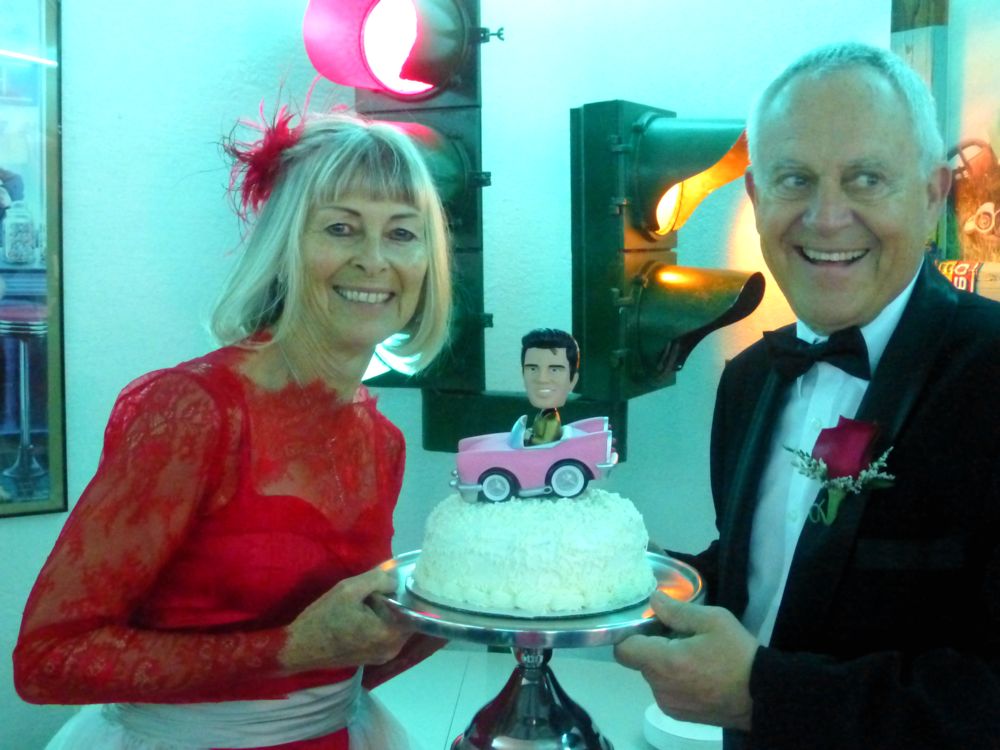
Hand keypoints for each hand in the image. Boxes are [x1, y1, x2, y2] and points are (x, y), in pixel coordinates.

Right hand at [280, 567, 412, 672]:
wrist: (299, 648)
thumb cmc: (324, 618)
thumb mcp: (349, 589)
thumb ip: (378, 579)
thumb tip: (395, 578)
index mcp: (390, 633)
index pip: (415, 610)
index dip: (408, 593)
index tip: (400, 581)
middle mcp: (393, 649)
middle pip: (408, 618)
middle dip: (397, 602)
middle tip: (379, 589)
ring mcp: (383, 656)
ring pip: (397, 627)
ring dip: (389, 613)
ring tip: (369, 601)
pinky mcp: (374, 659)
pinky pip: (387, 636)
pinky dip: (382, 623)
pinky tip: (365, 614)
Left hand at [614, 591, 756, 730]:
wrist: (763, 695)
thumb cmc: (738, 654)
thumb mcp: (713, 620)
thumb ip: (677, 611)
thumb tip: (653, 600)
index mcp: (664, 662)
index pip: (624, 650)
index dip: (631, 634)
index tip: (649, 626)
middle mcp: (660, 687)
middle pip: (640, 661)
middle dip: (654, 647)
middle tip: (681, 637)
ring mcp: (669, 704)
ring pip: (653, 677)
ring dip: (664, 665)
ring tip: (694, 656)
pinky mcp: (679, 716)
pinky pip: (665, 691)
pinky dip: (674, 681)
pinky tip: (698, 674)